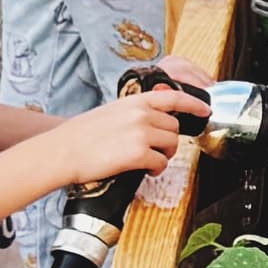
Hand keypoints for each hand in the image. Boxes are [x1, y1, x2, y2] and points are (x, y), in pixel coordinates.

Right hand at [70, 84, 189, 184]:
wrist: (62, 151)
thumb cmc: (81, 135)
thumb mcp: (111, 112)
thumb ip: (134, 113)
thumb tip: (152, 120)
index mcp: (134, 101)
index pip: (174, 97)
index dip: (194, 104)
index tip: (205, 110)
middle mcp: (141, 114)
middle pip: (174, 128)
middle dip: (168, 141)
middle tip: (154, 151)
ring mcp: (140, 132)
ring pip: (172, 145)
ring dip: (164, 156)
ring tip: (148, 161)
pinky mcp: (138, 153)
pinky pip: (161, 163)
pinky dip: (156, 169)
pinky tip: (146, 170)